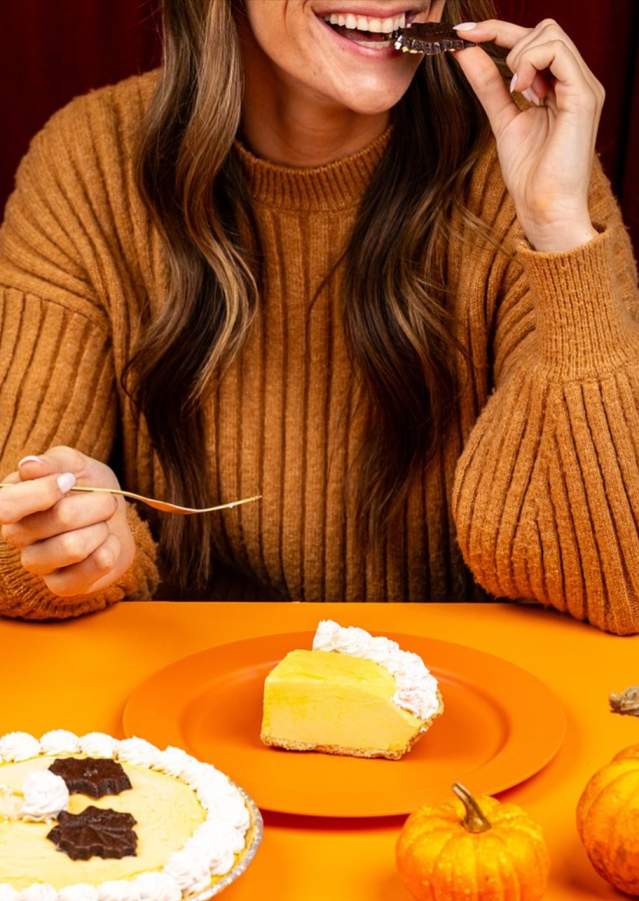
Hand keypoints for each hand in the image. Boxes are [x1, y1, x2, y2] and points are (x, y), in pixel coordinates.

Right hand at [0, 446, 134, 596]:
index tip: (70, 480)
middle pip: (59, 518)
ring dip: (102, 528)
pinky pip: (91, 568)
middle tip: (105, 501)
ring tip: (103, 524)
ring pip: (74, 546)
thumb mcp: (73, 464)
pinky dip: (110, 549)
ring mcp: (37, 563)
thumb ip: (53, 462)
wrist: (113, 517)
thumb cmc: (86, 487)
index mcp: (11, 502)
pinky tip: (106, 543)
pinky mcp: (61, 586)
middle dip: (96, 504)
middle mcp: (16, 535)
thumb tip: (29, 465)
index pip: (6, 505)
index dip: (43, 492)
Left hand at [452, 18, 604, 250]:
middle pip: (545, 28)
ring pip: (551, 34)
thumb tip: (465, 51)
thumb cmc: (529, 174)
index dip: (497, 30)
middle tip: (489, 68)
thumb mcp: (502, 118)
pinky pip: (557, 53)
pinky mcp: (584, 96)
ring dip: (519, 55)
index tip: (462, 34)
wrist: (544, 207)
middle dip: (506, 36)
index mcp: (561, 86)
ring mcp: (583, 87)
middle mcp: (576, 81)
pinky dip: (530, 64)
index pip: (534, 40)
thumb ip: (488, 83)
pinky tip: (521, 91)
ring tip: (514, 90)